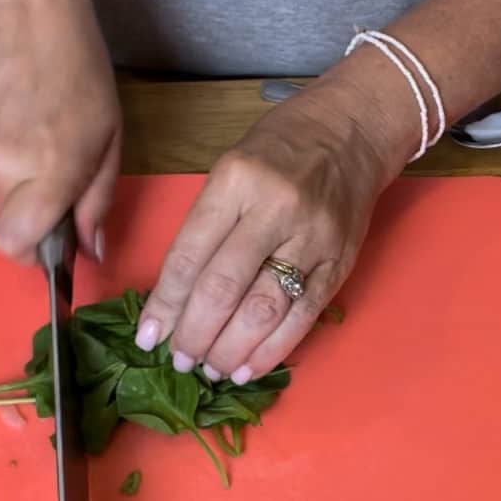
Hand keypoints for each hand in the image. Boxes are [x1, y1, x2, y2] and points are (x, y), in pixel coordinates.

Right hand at [0, 0, 120, 263]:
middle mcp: (2, 169)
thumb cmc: (77, 64)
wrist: (19, 3)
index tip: (54, 238)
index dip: (34, 253)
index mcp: (48, 171)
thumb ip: (98, 199)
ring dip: (14, 190)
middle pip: (2, 230)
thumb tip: (90, 250)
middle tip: (55, 187)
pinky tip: (16, 125)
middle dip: (28, 221)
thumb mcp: (110, 134)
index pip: (14, 247)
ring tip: (37, 144)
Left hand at [135, 72, 412, 382]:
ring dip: (230, 349)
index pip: (190, 255)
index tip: (148, 338)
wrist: (352, 131)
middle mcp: (274, 209)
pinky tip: (247, 368)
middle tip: (179, 360)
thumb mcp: (229, 171)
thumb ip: (204, 229)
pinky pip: (302, 316)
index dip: (165, 304)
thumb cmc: (279, 150)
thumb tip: (174, 298)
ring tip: (209, 369)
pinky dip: (271, 350)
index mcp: (235, 181)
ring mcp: (311, 237)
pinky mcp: (339, 262)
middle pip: (223, 287)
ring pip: (263, 308)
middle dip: (195, 334)